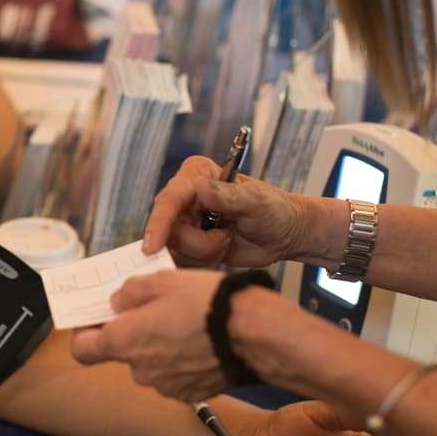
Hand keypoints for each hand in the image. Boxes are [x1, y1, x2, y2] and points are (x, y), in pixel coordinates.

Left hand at [71, 268, 228, 400]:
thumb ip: (129, 292)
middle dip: (132, 333)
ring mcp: (165, 386)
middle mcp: (139, 370)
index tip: (95, 319)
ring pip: (151, 364)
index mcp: (124, 341)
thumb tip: (117, 303)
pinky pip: (174, 376)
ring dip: (158, 347)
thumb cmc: (207, 303)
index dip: (84, 333)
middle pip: (122, 353)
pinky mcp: (190, 394)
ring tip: (184, 322)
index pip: (82, 349)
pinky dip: (181, 361)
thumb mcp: (161, 281)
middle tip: (153, 310)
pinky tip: (200, 341)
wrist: (254, 335)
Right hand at [143, 155, 309, 267]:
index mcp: (196, 175)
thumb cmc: (275, 210)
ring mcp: (185, 221)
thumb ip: (227, 196)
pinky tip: (221, 248)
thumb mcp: (256, 202)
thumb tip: (199, 186)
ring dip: (204, 252)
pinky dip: (203, 261)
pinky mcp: (189, 242)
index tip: (151, 248)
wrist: (285, 234)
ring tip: (227, 239)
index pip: (169, 200)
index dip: (158, 224)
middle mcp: (185, 197)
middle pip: (169, 230)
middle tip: (226, 238)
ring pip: (175, 248)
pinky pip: (183, 259)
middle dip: (198, 243)